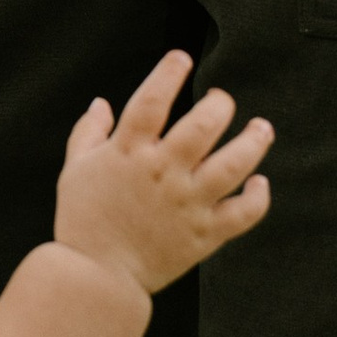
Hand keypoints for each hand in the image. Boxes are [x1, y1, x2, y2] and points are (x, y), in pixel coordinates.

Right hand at [52, 50, 273, 297]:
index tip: (181, 58)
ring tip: (262, 128)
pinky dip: (258, 197)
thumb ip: (89, 133)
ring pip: (234, 164)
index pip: (152, 99)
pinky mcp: (204, 234)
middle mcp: (162, 173)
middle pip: (204, 125)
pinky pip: (243, 213)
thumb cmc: (81, 220)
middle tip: (221, 101)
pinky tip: (259, 182)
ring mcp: (187, 203)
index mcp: (128, 153)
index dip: (169, 72)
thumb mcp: (74, 170)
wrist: (95, 278)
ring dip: (254, 141)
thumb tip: (101, 102)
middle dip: (220, 104)